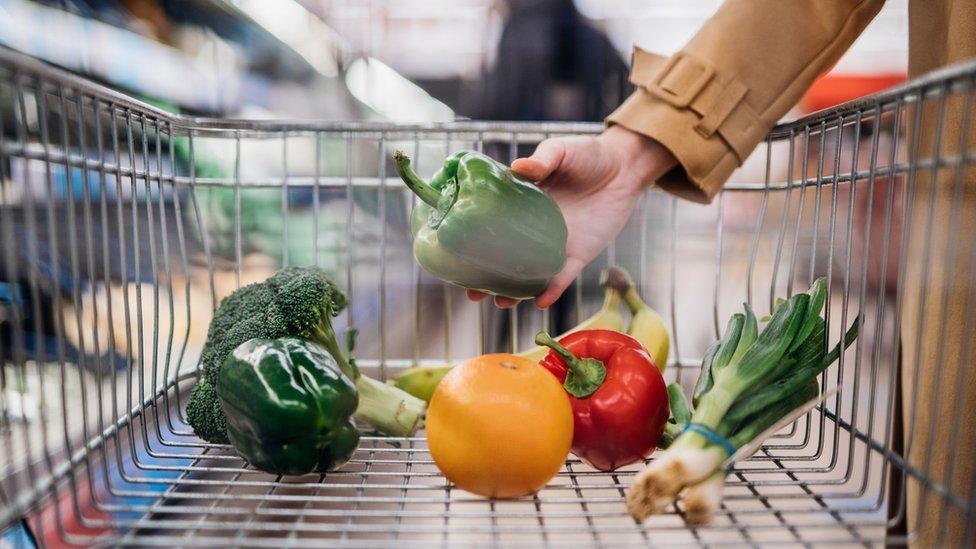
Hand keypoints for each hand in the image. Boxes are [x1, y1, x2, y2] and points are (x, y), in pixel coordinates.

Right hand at [468, 125, 676, 307]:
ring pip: (529, 274)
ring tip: (500, 303)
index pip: (490, 227)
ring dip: (515, 292)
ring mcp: (554, 244)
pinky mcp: (578, 254)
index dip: (473, 242)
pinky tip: (540, 301)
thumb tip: (519, 167)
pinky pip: (563, 277)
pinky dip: (552, 289)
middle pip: (505, 258)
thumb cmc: (588, 155)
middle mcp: (533, 230)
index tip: (455, 257)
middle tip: (472, 293)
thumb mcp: (560, 151)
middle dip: (488, 278)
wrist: (623, 168)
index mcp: (521, 205)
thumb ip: (542, 161)